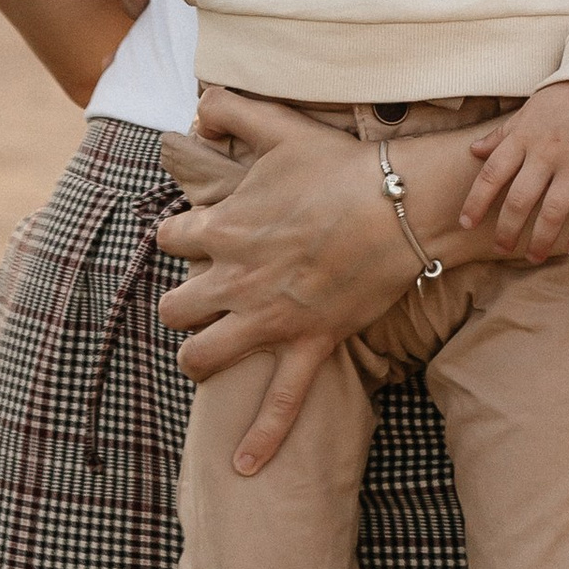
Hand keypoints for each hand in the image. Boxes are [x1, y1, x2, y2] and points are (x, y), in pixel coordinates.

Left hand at [155, 88, 478, 472]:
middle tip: (204, 294)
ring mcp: (269, 318)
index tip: (197, 231)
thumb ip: (233, 106)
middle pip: (174, 307)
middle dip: (181, 304)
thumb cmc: (338, 166)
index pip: (171, 237)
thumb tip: (200, 98)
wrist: (397, 206)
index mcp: (222, 229)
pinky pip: (280, 404)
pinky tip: (245, 470)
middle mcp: (235, 280)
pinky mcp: (307, 344)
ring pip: (203, 357)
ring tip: (206, 353)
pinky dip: (260, 440)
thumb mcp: (279, 126)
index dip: (180, 234)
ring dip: (199, 357)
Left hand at [461, 80, 568, 259]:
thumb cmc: (564, 98)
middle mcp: (546, 153)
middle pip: (520, 200)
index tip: (466, 222)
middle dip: (508, 230)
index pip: (492, 174)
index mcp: (524, 137)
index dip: (476, 201)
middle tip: (503, 247)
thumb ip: (502, 135)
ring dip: (541, 240)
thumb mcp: (528, 111)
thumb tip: (473, 150)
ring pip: (553, 211)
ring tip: (534, 256)